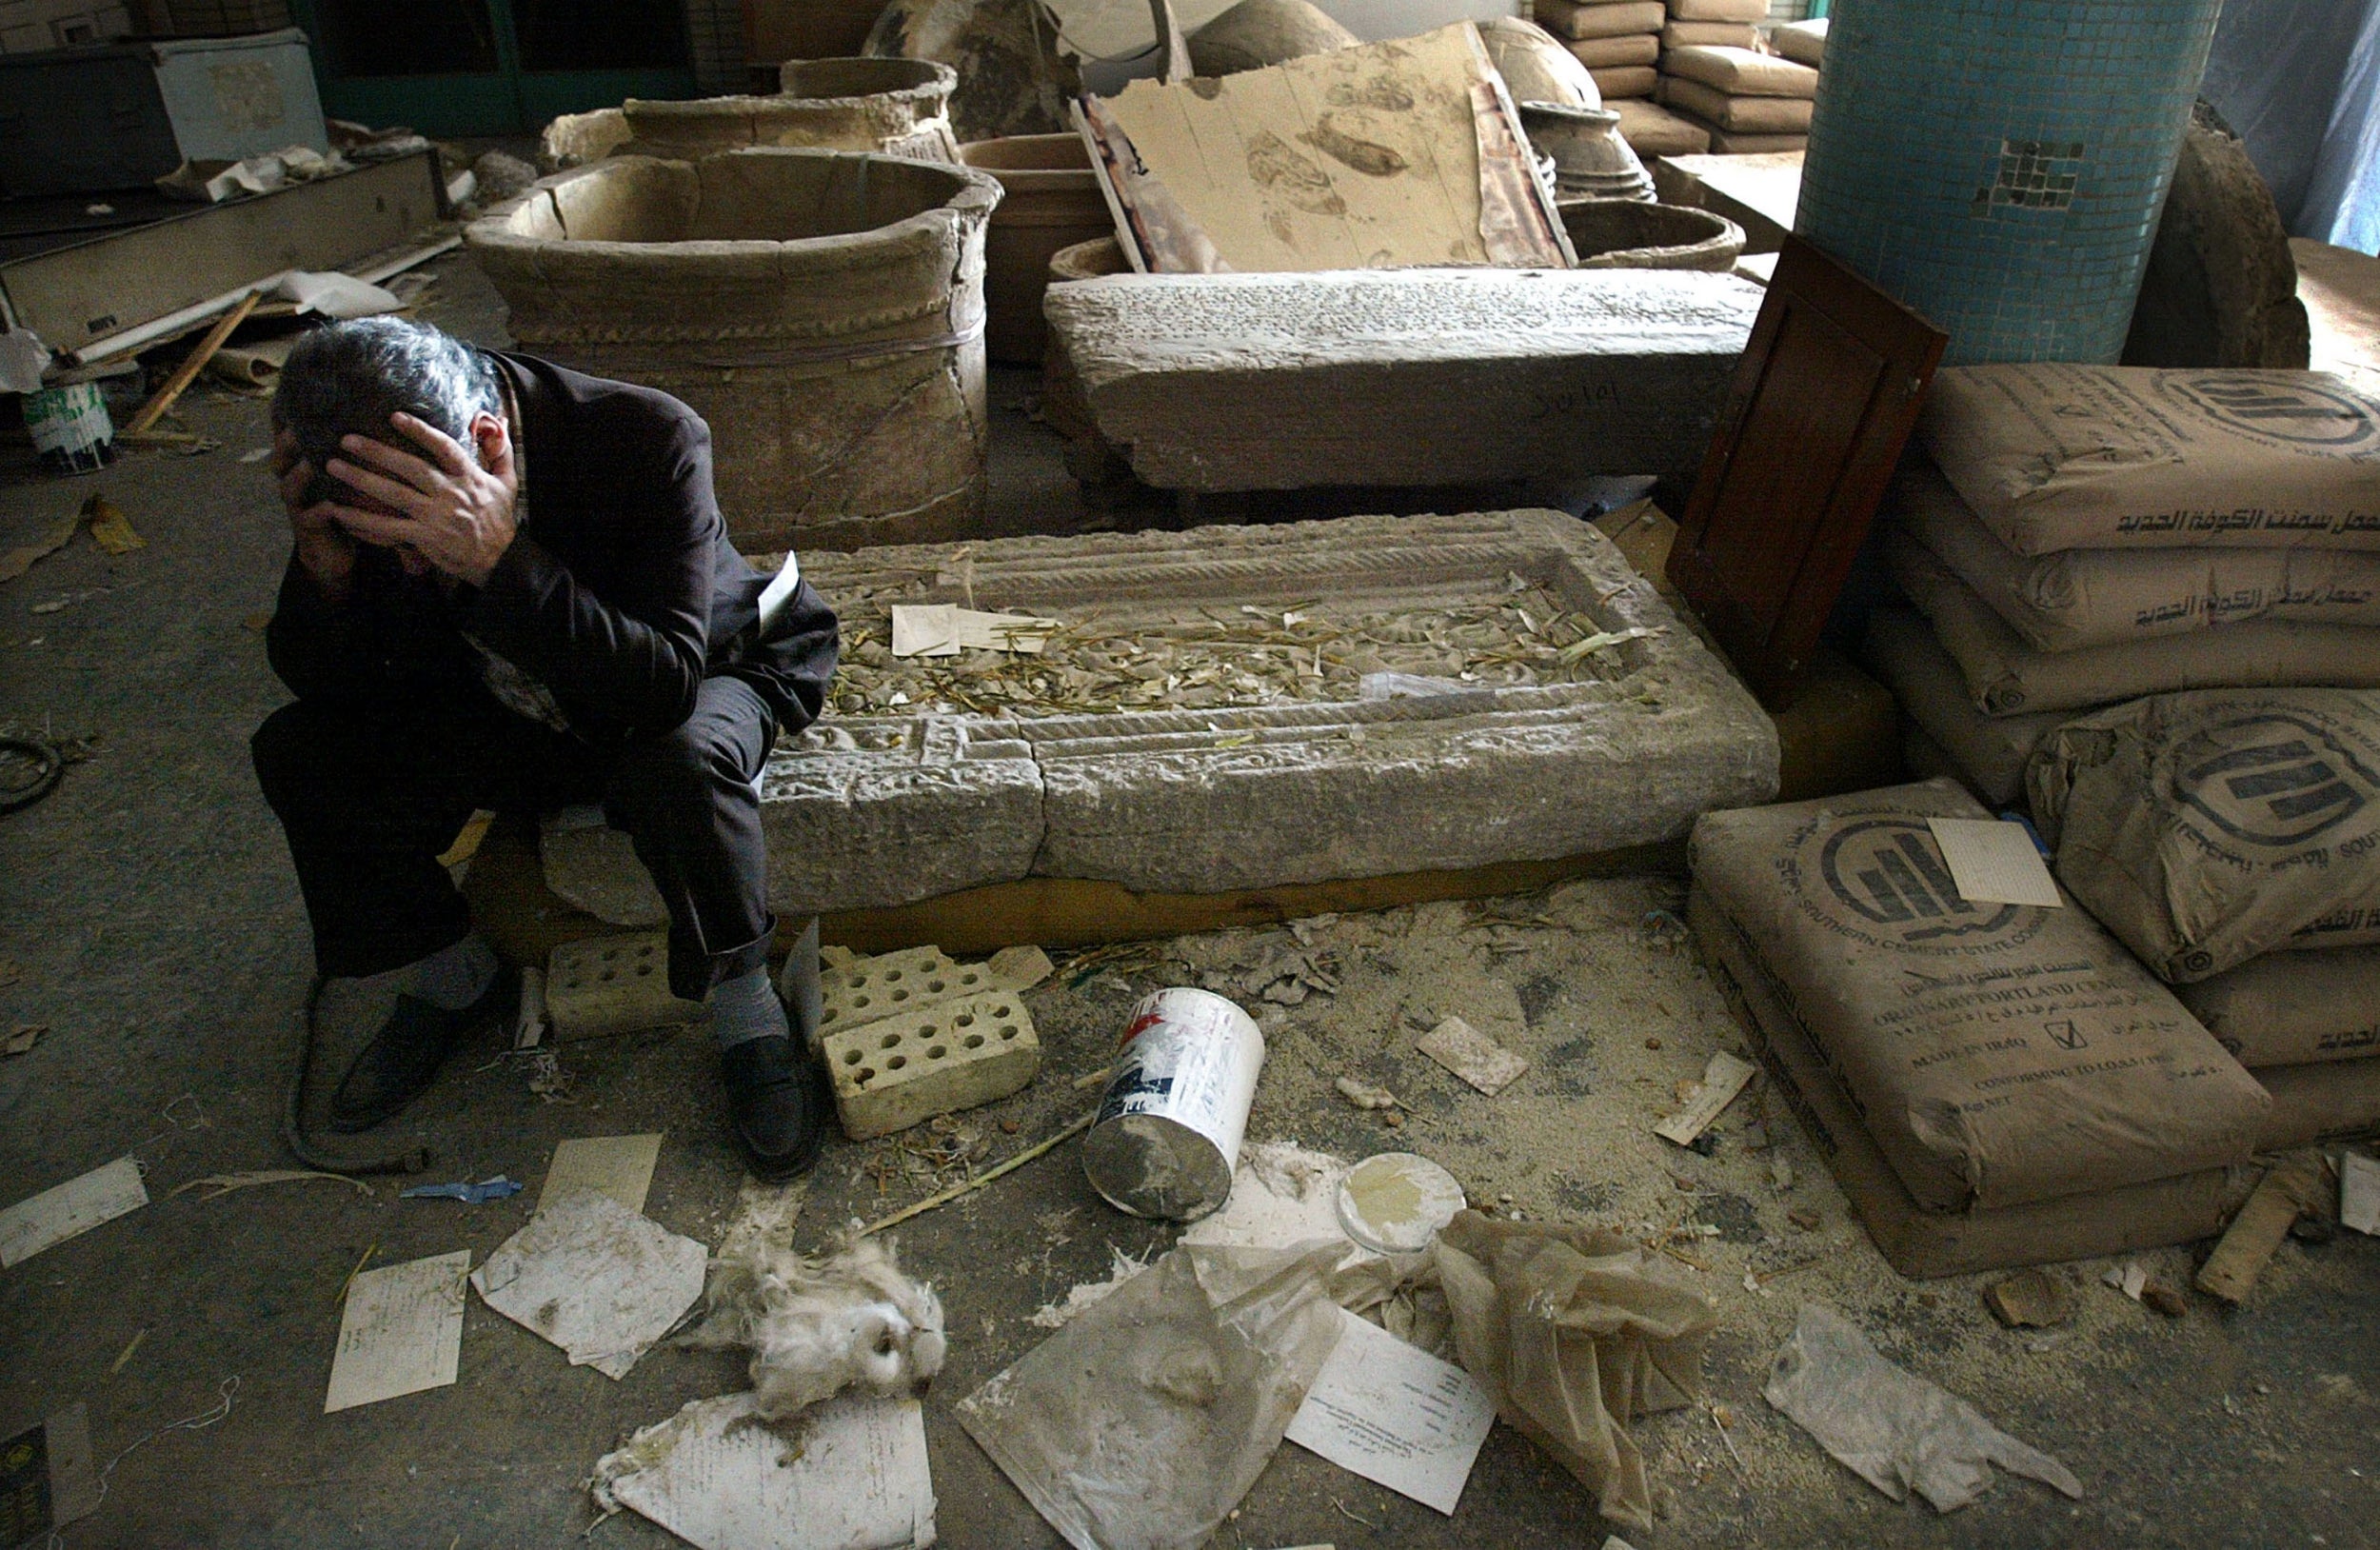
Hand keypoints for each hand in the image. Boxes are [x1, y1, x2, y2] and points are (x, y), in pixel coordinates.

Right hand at [273, 426, 356, 600]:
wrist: (335, 550)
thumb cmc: (344, 503)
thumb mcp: (344, 475)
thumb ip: (349, 451)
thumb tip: (372, 416)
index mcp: (301, 465)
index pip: (288, 439)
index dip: (284, 421)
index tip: (289, 399)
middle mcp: (294, 482)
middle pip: (281, 458)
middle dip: (287, 443)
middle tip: (298, 428)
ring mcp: (298, 505)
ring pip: (290, 487)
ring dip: (300, 474)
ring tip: (311, 464)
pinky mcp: (308, 528)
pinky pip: (310, 518)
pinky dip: (320, 511)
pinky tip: (329, 506)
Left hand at [319, 411, 519, 587]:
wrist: (501, 561)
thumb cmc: (500, 520)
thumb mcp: (508, 484)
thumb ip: (501, 452)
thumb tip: (502, 422)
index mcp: (469, 477)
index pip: (443, 447)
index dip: (419, 431)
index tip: (394, 416)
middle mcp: (451, 493)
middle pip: (409, 467)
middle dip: (376, 451)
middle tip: (346, 440)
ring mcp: (436, 516)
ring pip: (392, 494)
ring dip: (361, 479)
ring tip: (334, 467)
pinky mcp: (425, 537)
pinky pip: (387, 527)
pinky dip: (362, 520)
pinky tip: (340, 512)